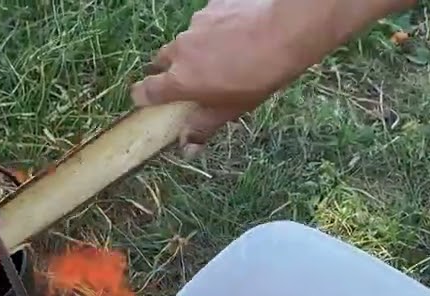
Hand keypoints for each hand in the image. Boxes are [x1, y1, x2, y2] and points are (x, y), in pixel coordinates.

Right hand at [131, 0, 413, 145]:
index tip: (150, 100)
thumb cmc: (258, 77)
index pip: (145, 91)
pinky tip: (237, 35)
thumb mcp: (231, 110)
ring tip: (225, 55)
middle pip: (163, 61)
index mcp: (180, 80)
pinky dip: (214, 29)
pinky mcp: (211, 6)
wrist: (285, 32)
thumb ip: (203, 126)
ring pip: (187, 40)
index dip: (145, 96)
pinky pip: (206, 21)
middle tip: (194, 80)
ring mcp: (195, 24)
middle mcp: (180, 50)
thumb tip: (187, 147)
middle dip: (172, 71)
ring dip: (197, 49)